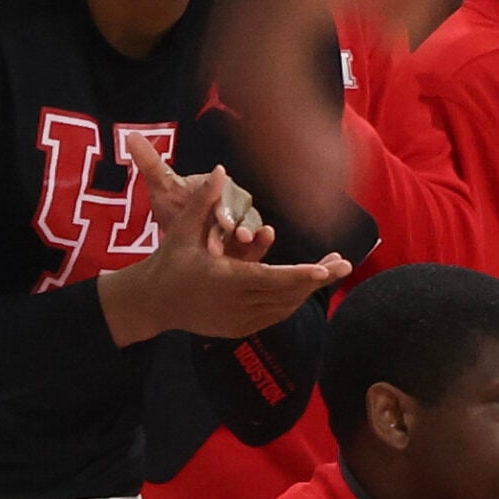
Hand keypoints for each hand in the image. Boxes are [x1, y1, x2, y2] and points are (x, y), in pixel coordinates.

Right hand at [98, 165, 347, 345]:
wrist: (154, 301)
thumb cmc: (169, 260)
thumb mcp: (183, 228)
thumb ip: (205, 200)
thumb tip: (222, 170)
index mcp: (224, 279)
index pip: (270, 278)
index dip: (300, 274)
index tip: (324, 269)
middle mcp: (237, 304)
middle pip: (287, 293)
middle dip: (317, 278)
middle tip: (345, 264)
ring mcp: (241, 320)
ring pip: (285, 306)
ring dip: (307, 288)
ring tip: (330, 269)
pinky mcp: (241, 328)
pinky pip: (275, 314)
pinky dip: (292, 299)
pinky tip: (304, 284)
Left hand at [124, 133, 265, 255]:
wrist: (179, 234)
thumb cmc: (175, 206)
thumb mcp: (161, 187)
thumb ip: (151, 163)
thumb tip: (131, 135)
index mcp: (217, 186)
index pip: (222, 195)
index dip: (222, 207)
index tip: (219, 219)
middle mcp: (234, 202)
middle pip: (237, 212)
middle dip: (231, 227)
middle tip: (222, 241)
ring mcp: (242, 223)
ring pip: (250, 227)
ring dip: (250, 236)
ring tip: (244, 242)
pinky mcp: (248, 245)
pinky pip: (259, 243)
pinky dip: (264, 243)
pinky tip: (266, 241)